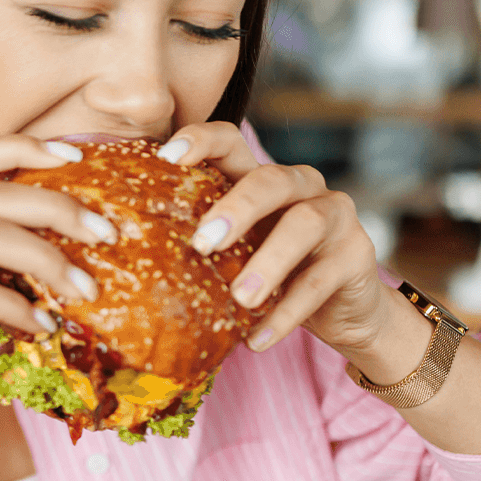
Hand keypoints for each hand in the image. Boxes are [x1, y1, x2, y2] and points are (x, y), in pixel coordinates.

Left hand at [155, 122, 397, 354]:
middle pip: (270, 180)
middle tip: (203, 243)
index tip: (166, 157)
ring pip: (304, 225)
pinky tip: (257, 339)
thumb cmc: (272, 274)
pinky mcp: (357, 254)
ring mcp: (335, 215)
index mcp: (260, 177)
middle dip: (236, 208)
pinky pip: (319, 282)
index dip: (201, 141)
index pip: (231, 141)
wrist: (343, 310)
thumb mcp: (235, 253)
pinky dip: (286, 313)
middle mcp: (301, 185)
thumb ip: (200, 243)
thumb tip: (123, 256)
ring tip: (240, 299)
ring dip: (267, 263)